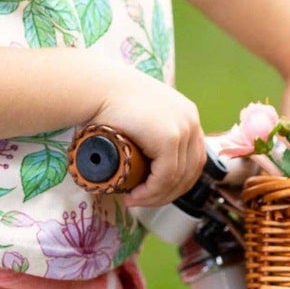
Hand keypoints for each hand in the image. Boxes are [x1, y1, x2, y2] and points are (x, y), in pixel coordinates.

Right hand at [87, 68, 205, 208]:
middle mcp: (190, 121)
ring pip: (178, 178)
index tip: (152, 193)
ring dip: (157, 196)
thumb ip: (149, 133)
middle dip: (166, 194)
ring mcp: (183, 129)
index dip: (175, 183)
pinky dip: (152, 192)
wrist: (96, 87)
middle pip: (190, 172)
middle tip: (141, 201)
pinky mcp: (169, 137)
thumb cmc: (109, 102)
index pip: (193, 160)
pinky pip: (166, 176)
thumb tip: (144, 162)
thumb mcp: (140, 118)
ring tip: (135, 200)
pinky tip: (136, 195)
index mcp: (187, 116)